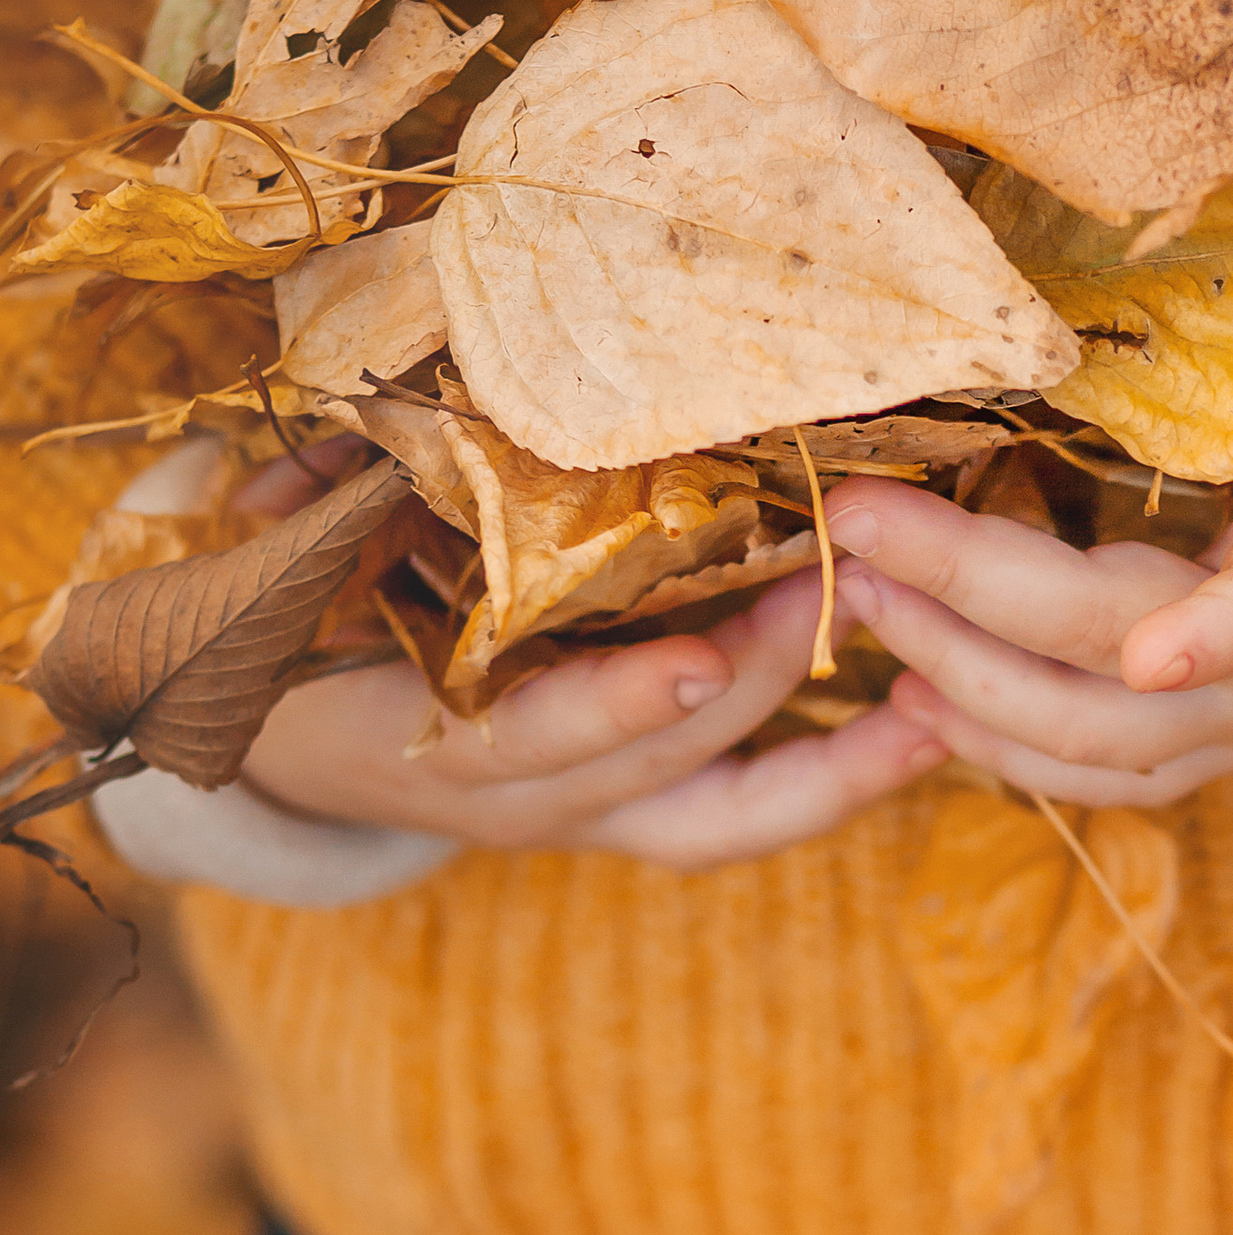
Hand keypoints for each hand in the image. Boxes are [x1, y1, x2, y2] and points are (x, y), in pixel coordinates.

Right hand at [235, 452, 942, 865]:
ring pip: (730, 822)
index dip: (615, 708)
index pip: (535, 736)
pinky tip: (923, 724)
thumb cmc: (310, 630)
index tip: (696, 663)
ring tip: (937, 698)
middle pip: (664, 764)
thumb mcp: (306, 566)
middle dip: (763, 677)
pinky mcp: (638, 819)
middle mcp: (526, 800)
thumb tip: (352, 413)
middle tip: (848, 585)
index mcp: (437, 738)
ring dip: (840, 767)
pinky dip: (835, 780)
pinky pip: (745, 819)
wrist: (294, 755)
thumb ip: (340, 497)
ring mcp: (589, 818)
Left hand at [820, 161, 1232, 807]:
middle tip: (860, 527)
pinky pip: (1104, 773)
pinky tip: (914, 685)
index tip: (1159, 654)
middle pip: (1131, 674)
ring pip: (1103, 750)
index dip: (1231, 630)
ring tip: (861, 602)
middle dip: (984, 606)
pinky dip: (1002, 745)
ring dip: (970, 688)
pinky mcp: (1232, 734)